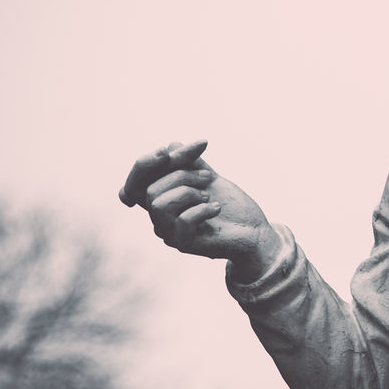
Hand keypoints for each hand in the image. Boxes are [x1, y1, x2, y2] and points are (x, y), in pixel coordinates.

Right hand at [119, 140, 280, 280]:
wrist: (254, 229)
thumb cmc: (229, 204)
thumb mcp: (207, 176)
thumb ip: (188, 162)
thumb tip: (171, 145)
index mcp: (162, 199)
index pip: (133, 185)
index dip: (143, 166)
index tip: (165, 153)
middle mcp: (160, 218)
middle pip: (149, 189)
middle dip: (181, 174)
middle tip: (209, 177)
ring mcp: (169, 232)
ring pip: (157, 204)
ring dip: (188, 192)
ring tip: (208, 196)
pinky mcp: (183, 243)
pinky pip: (182, 220)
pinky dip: (202, 209)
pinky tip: (216, 208)